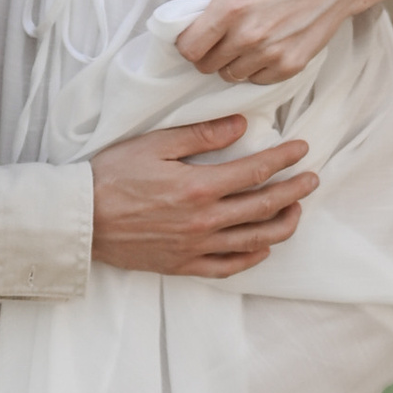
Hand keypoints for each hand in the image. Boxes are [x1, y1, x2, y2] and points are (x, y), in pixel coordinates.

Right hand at [89, 121, 317, 276]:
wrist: (80, 219)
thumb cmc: (111, 176)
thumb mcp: (154, 144)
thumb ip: (201, 135)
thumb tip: (242, 126)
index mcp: (198, 186)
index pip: (255, 171)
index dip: (283, 159)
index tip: (302, 149)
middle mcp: (204, 220)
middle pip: (264, 206)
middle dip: (294, 191)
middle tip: (312, 179)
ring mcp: (196, 247)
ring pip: (255, 240)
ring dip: (283, 224)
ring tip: (296, 210)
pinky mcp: (184, 265)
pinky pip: (229, 266)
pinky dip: (252, 257)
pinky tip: (263, 246)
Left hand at [167, 0, 392, 83]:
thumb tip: (177, 9)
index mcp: (230, 8)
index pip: (188, 48)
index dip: (187, 42)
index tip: (195, 35)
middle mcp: (248, 35)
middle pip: (206, 66)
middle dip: (208, 52)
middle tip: (220, 36)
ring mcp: (271, 54)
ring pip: (230, 76)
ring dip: (231, 62)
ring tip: (245, 40)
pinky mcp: (291, 66)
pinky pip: (258, 80)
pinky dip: (256, 69)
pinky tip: (266, 47)